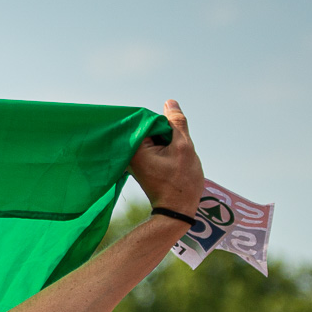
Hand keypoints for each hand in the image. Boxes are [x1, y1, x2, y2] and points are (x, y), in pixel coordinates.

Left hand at [128, 99, 204, 217]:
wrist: (176, 210)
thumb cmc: (181, 181)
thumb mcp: (183, 147)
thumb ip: (176, 122)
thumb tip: (169, 102)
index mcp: (135, 148)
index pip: (147, 120)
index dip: (165, 124)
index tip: (173, 138)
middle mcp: (129, 154)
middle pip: (149, 128)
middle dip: (165, 133)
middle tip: (173, 151)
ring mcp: (133, 160)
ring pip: (152, 138)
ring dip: (165, 141)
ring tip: (172, 158)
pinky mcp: (140, 165)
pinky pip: (151, 147)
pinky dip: (162, 148)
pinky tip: (169, 160)